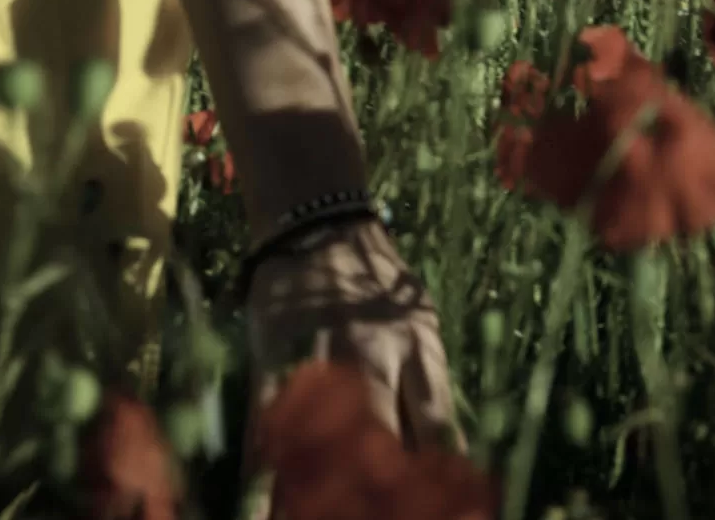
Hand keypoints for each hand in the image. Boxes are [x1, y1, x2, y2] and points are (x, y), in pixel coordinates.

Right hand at [241, 219, 463, 513]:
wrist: (319, 224)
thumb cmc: (379, 281)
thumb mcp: (421, 324)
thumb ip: (429, 385)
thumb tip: (448, 452)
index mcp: (420, 353)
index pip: (441, 433)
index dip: (443, 483)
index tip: (444, 509)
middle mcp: (378, 360)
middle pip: (389, 449)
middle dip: (389, 496)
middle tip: (380, 514)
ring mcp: (323, 360)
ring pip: (330, 443)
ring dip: (330, 494)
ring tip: (323, 515)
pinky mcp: (274, 358)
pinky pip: (272, 425)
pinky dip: (267, 475)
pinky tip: (266, 509)